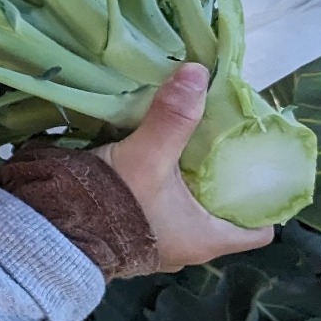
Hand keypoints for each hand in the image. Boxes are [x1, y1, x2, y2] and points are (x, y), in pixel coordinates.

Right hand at [93, 64, 273, 271]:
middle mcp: (187, 249)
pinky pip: (158, 216)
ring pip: (188, 215)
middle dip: (222, 185)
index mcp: (207, 239)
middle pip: (222, 217)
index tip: (260, 172)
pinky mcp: (129, 240)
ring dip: (187, 189)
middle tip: (219, 148)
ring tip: (184, 153)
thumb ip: (172, 117)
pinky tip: (149, 166)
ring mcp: (156, 247)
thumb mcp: (147, 157)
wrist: (54, 234)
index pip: (259, 231)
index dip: (265, 204)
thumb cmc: (115, 205)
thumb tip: (197, 70)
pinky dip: (160, 194)